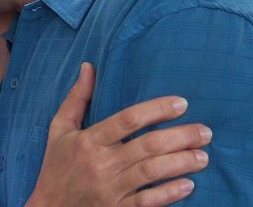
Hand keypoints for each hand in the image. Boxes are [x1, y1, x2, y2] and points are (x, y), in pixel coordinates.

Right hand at [26, 63, 210, 206]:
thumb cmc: (56, 164)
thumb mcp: (59, 128)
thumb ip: (77, 98)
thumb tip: (88, 67)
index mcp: (88, 140)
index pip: (127, 120)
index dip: (156, 110)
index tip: (181, 103)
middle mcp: (101, 163)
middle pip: (147, 146)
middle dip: (180, 137)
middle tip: (204, 131)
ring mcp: (110, 189)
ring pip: (152, 172)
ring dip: (181, 163)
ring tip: (203, 156)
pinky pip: (148, 202)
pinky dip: (170, 193)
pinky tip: (187, 184)